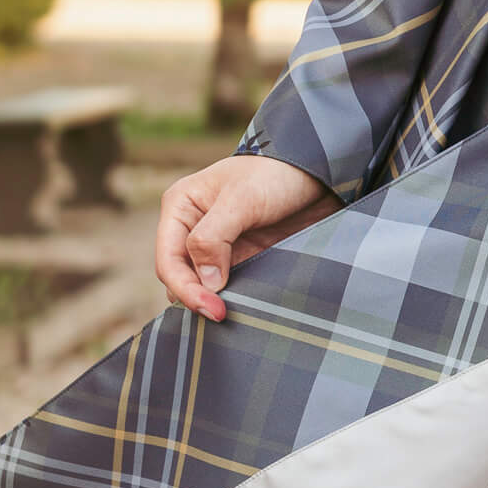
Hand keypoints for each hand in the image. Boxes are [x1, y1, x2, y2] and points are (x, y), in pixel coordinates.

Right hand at [155, 155, 340, 321]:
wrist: (319, 172)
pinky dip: (233, 298)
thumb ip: (213, 238)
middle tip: (223, 315)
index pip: (168, 261)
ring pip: (202, 286)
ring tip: (233, 315)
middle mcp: (192, 228)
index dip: (185, 289)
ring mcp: (218, 246)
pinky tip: (247, 308)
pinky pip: (229, 286)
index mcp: (180, 208)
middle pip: (181, 278)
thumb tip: (204, 282)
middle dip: (197, 299)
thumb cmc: (276, 174)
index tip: (213, 308)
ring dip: (214, 301)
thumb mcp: (242, 199)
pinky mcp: (242, 257)